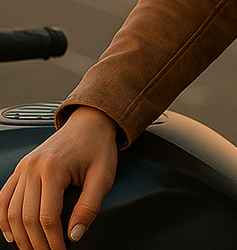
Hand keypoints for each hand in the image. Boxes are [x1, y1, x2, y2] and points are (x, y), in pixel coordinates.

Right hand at [0, 106, 117, 249]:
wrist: (90, 122)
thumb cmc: (98, 146)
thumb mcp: (104, 175)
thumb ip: (90, 206)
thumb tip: (74, 235)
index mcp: (54, 167)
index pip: (47, 216)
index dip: (53, 240)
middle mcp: (33, 167)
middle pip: (27, 217)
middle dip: (36, 242)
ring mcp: (23, 167)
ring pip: (11, 212)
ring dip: (20, 236)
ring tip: (33, 249)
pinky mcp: (20, 169)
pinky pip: (3, 198)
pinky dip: (3, 219)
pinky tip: (12, 234)